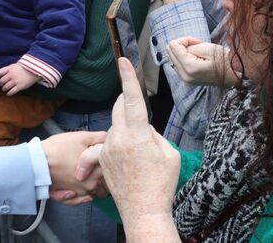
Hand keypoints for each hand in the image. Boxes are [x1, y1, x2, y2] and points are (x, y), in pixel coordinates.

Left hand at [0, 63, 39, 95]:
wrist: (34, 71)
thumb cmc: (23, 68)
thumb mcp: (15, 66)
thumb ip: (8, 70)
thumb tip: (0, 76)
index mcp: (10, 68)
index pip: (0, 72)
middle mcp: (12, 74)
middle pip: (1, 81)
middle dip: (1, 84)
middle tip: (3, 84)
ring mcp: (16, 81)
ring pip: (5, 87)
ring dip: (4, 89)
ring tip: (5, 89)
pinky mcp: (20, 86)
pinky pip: (11, 92)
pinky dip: (8, 93)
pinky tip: (9, 93)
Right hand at [42, 131, 106, 198]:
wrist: (36, 162)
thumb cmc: (57, 149)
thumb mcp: (81, 137)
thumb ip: (99, 137)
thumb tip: (109, 137)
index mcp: (97, 171)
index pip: (112, 171)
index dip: (110, 164)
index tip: (106, 158)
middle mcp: (90, 185)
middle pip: (105, 185)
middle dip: (103, 177)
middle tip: (95, 167)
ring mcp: (79, 193)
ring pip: (94, 194)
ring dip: (93, 187)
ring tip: (86, 175)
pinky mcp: (68, 198)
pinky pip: (79, 201)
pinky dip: (80, 196)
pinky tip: (76, 186)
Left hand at [100, 58, 179, 238]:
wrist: (143, 210)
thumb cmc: (161, 184)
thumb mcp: (169, 153)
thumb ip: (154, 135)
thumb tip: (144, 129)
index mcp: (137, 134)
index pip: (131, 99)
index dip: (127, 78)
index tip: (123, 61)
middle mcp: (119, 138)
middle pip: (119, 109)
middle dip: (125, 101)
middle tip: (131, 98)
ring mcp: (108, 149)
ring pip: (115, 127)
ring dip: (125, 128)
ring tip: (139, 147)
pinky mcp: (102, 160)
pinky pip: (108, 143)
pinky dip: (119, 144)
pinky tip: (130, 157)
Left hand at [167, 37, 239, 86]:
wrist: (235, 75)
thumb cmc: (224, 60)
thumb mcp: (207, 48)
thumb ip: (189, 46)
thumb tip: (178, 47)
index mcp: (189, 68)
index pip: (173, 46)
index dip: (185, 40)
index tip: (197, 42)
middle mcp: (184, 76)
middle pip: (170, 51)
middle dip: (183, 45)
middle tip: (198, 46)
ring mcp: (185, 80)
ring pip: (173, 58)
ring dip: (184, 52)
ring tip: (199, 53)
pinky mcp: (187, 80)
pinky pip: (178, 64)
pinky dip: (185, 58)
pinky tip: (197, 59)